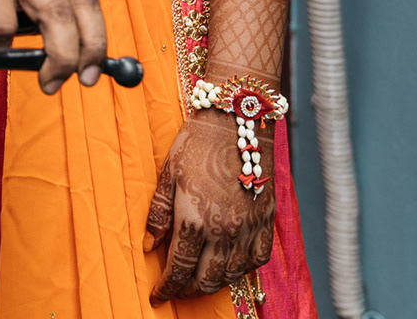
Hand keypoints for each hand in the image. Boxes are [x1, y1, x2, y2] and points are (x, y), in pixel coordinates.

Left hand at [147, 112, 276, 298]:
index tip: (157, 295)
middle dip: (187, 290)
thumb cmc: (197, 143)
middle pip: (206, 279)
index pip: (178, 269)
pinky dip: (242, 270)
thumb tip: (149, 244)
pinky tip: (230, 266)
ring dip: (213, 283)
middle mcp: (224, 230)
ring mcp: (249, 228)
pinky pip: (257, 260)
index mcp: (194, 219)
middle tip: (176, 290)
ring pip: (232, 275)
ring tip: (198, 280)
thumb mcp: (167, 174)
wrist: (236, 120)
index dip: (166, 288)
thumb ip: (158, 213)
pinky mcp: (266, 221)